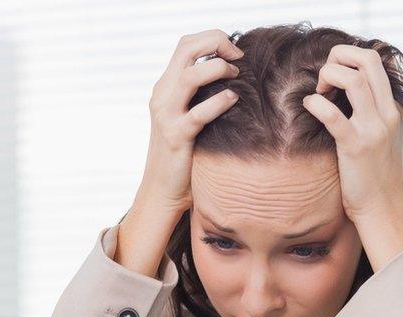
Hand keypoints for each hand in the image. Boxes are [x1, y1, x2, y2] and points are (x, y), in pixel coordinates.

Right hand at [139, 29, 242, 213]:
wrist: (162, 190)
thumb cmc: (185, 153)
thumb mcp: (189, 116)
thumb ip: (202, 95)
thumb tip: (235, 76)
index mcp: (166, 87)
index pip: (186, 44)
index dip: (213, 38)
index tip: (235, 51)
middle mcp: (163, 95)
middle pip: (186, 49)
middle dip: (217, 43)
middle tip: (239, 57)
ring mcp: (167, 115)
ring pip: (190, 76)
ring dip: (218, 70)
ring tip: (236, 77)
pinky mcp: (177, 137)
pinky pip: (199, 113)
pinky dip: (220, 102)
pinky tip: (234, 100)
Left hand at [301, 44, 402, 222]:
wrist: (387, 213)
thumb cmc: (387, 184)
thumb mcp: (401, 147)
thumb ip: (397, 126)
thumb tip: (393, 114)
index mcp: (397, 111)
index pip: (377, 64)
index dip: (350, 62)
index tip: (334, 81)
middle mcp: (389, 114)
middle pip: (369, 59)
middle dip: (340, 55)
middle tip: (324, 76)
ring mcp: (374, 129)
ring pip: (353, 79)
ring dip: (328, 76)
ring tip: (318, 92)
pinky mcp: (355, 146)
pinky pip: (331, 114)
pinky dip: (315, 104)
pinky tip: (309, 107)